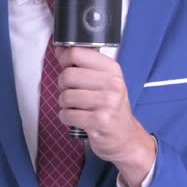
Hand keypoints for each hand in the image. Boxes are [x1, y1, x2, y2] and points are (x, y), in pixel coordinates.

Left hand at [52, 46, 156, 185]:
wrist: (126, 137)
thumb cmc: (111, 107)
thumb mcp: (105, 81)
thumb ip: (83, 64)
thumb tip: (60, 49)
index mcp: (112, 70)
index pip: (77, 53)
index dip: (64, 58)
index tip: (65, 65)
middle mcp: (112, 84)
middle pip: (67, 75)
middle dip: (63, 86)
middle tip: (72, 92)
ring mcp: (107, 103)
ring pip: (65, 96)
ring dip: (65, 104)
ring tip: (76, 107)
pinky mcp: (99, 121)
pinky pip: (67, 114)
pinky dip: (66, 117)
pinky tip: (77, 118)